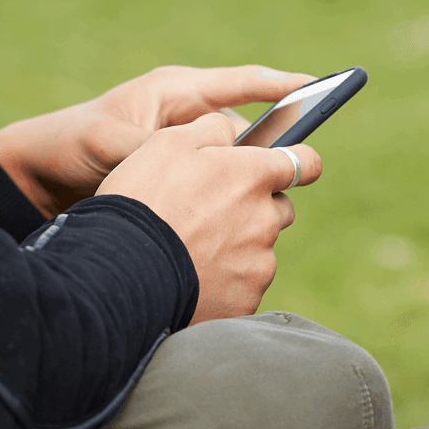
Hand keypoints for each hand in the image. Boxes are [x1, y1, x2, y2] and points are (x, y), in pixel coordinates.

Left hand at [0, 65, 315, 216]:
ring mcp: (187, 152)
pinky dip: (231, 204)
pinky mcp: (180, 183)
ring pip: (236, 165)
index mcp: (176, 92)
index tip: (319, 89)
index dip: (282, 87)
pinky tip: (242, 225)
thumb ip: (152, 151)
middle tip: (305, 166)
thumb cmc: (69, 145)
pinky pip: (218, 189)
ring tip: (273, 204)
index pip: (241, 83)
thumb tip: (197, 167)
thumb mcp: (108, 143)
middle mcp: (188, 119)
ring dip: (252, 182)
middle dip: (277, 148)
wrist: (36, 180)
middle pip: (249, 130)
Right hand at [96, 112, 321, 323]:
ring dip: (238, 246)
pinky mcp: (246, 300)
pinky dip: (225, 281)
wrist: (122, 273)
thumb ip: (212, 129)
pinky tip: (192, 277)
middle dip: (256, 208)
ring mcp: (259, 263)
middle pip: (279, 209)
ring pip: (260, 249)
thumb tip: (232, 130)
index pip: (305, 162)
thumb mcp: (168, 143)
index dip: (298, 162)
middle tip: (212, 213)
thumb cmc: (143, 201)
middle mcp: (266, 219)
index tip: (286, 167)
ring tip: (192, 249)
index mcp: (254, 176)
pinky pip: (244, 285)